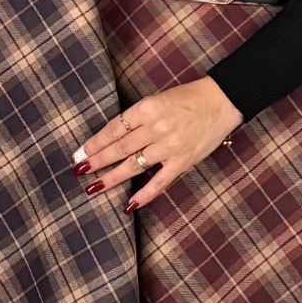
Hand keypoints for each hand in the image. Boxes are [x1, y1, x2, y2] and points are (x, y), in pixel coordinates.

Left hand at [74, 78, 241, 212]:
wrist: (222, 101)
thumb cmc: (188, 98)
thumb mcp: (157, 99)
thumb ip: (137, 118)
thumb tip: (114, 136)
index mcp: (147, 108)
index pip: (114, 129)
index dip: (95, 143)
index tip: (81, 153)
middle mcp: (155, 128)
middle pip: (119, 148)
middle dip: (97, 161)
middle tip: (79, 170)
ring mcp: (169, 147)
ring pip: (133, 166)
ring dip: (111, 178)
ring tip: (94, 187)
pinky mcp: (182, 161)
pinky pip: (159, 182)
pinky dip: (144, 195)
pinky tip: (129, 204)